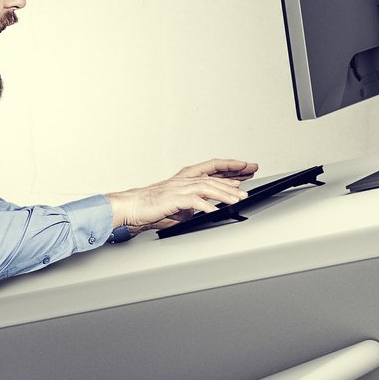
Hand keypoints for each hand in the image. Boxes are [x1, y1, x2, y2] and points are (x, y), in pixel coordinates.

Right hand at [108, 158, 258, 231]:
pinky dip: (206, 206)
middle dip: (232, 181)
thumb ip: (192, 205)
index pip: (212, 170)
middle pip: (213, 178)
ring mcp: (178, 188)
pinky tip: (215, 210)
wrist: (131, 207)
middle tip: (246, 186)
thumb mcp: (178, 206)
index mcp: (185, 179)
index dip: (229, 169)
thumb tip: (205, 208)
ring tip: (237, 199)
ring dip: (223, 194)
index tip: (245, 169)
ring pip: (206, 187)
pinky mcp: (173, 199)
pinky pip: (193, 201)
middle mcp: (183, 180)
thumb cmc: (151, 207)